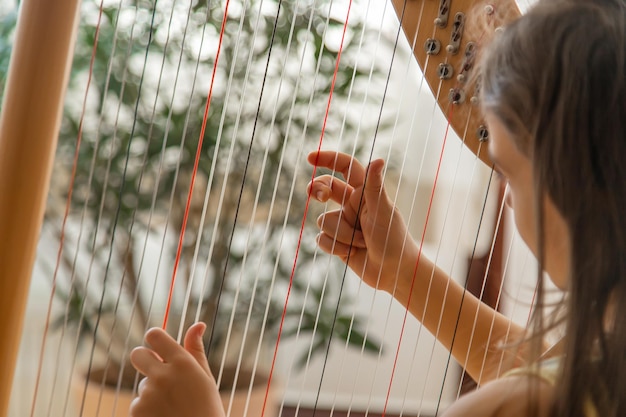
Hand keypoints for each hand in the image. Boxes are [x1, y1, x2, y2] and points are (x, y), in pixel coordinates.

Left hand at [129, 322, 224, 416]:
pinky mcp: (137, 412)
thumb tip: (197, 324)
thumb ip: (195, 350)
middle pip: (137, 354)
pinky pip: (138, 403)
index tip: (159, 348)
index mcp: (182, 363)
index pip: (154, 335)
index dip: (155, 340)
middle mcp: (162, 375)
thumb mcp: (204, 378)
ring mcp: (148, 394)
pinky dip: (147, 411)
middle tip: (158, 373)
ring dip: (153, 393)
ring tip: (173, 407)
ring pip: (143, 384)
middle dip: (144, 360)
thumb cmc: (207, 408)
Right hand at [307, 151, 420, 294]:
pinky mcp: (337, 242)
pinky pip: (321, 239)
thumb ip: (375, 186)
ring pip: (323, 220)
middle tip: (320, 197)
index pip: (345, 167)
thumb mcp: (383, 211)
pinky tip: (352, 253)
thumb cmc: (394, 240)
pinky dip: (335, 247)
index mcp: (364, 192)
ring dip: (341, 234)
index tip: (310, 158)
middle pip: (326, 188)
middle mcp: (352, 205)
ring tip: (361, 243)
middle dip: (318, 191)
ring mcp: (344, 223)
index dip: (327, 159)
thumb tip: (379, 159)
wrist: (394, 273)